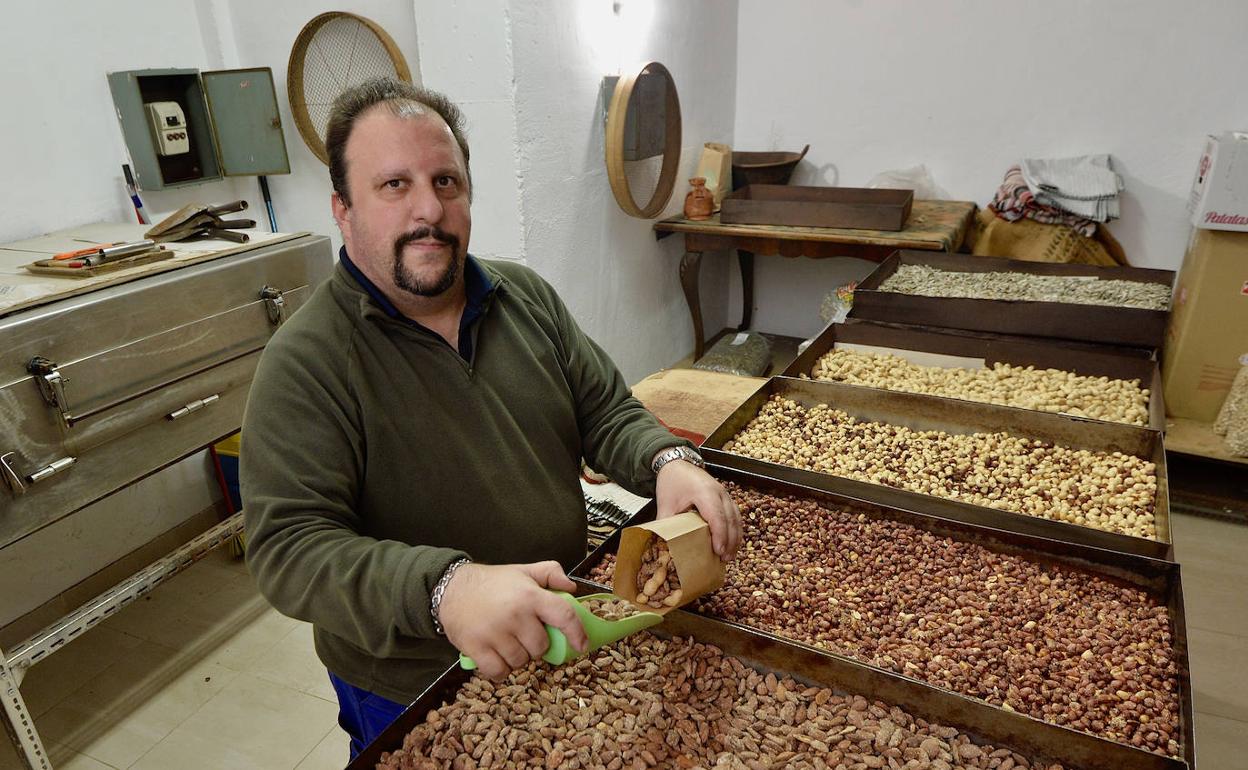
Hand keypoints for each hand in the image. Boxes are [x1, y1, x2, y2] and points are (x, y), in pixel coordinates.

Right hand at [437, 561, 588, 680]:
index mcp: (530, 595)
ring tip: (507, 642)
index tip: (582, 645)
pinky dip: (501, 670)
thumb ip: (550, 573)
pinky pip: (499, 672)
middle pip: (541, 647)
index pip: (564, 616)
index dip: (577, 633)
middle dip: (536, 645)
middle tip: (523, 635)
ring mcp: (495, 633)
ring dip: (518, 658)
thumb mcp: (522, 571)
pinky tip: (496, 656)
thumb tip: (571, 589)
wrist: (451, 589)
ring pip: (521, 662)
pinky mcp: (477, 649)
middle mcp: (516, 615)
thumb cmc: (492, 583)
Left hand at [654, 458, 741, 560]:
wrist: (677, 464)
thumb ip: (666, 524)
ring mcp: (725, 494)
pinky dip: (735, 530)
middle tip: (725, 559)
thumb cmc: (672, 482)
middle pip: (730, 519)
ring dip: (735, 538)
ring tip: (730, 556)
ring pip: (736, 518)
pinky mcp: (726, 497)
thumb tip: (665, 546)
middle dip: (730, 541)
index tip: (718, 551)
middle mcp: (719, 492)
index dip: (719, 535)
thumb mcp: (665, 504)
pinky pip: (735, 515)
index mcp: (704, 492)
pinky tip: (732, 544)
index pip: (716, 516)